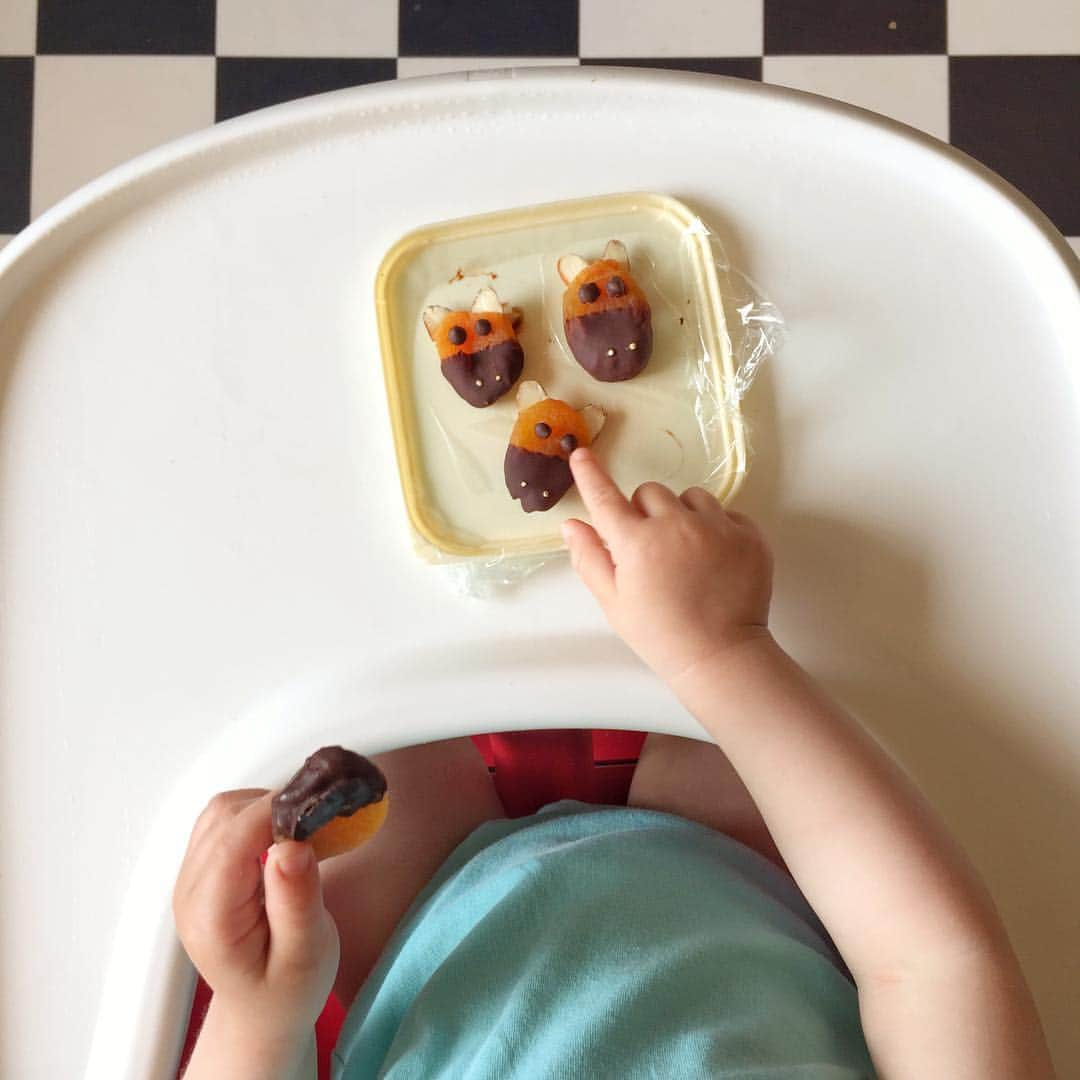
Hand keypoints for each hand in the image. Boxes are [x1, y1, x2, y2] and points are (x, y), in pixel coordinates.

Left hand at [173, 789, 339, 1040]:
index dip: (277, 814)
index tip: (321, 811)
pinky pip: (223, 820)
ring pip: (221, 810)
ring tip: (304, 829)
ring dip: (265, 807)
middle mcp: (189, 892)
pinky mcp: (201, 868)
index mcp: (211, 918)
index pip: (234, 841)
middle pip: (225, 818)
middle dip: (276, 807)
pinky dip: (256, 814)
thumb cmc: (288, 989)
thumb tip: (290, 845)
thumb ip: (296, 902)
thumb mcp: (305, 955)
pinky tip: (283, 835)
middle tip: (322, 820)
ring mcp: (190, 878)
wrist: (261, 1010)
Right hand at [562, 448, 774, 686]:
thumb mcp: (614, 602)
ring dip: (683, 514)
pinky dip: (717, 528)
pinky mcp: (749, 535)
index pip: (606, 497)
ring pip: (691, 497)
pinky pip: (726, 513)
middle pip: (650, 492)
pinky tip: (714, 559)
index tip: (582, 454)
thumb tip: (572, 525)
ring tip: (686, 551)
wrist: (721, 656)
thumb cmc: (660, 634)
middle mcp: (676, 525)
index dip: (590, 474)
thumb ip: (589, 559)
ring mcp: (717, 527)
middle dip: (644, 512)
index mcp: (637, 542)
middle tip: (650, 547)